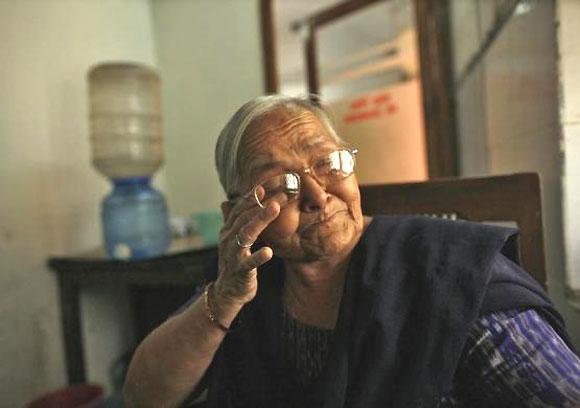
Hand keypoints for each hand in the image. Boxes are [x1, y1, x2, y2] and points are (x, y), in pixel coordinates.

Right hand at [214, 187, 286, 307]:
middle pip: (245, 216)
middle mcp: (228, 238)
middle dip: (263, 202)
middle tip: (283, 192)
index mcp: (229, 229)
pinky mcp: (239, 270)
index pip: (241, 207)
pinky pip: (248, 262)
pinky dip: (258, 256)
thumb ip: (235, 221)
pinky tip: (269, 251)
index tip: (272, 182)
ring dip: (260, 219)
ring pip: (246, 233)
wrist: (228, 291)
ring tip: (275, 208)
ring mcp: (233, 254)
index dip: (255, 194)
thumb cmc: (236, 262)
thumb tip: (226, 202)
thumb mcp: (235, 239)